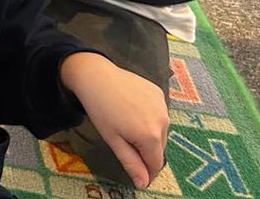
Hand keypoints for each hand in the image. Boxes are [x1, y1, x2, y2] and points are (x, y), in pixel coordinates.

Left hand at [60, 52, 168, 188]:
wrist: (95, 75)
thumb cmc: (100, 110)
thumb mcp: (113, 140)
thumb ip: (131, 163)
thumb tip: (143, 184)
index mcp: (151, 136)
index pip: (156, 164)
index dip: (147, 171)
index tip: (137, 172)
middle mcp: (163, 121)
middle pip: (159, 147)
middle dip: (146, 151)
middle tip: (125, 141)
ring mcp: (163, 105)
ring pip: (160, 130)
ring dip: (149, 133)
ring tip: (127, 123)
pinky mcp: (159, 92)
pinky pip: (158, 112)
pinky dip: (150, 116)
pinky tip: (133, 109)